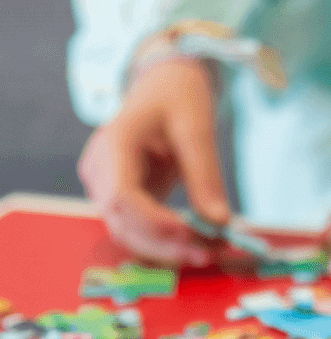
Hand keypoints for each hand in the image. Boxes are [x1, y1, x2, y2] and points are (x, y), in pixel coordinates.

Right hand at [78, 58, 230, 265]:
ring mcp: (106, 187)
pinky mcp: (122, 199)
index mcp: (113, 144)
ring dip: (168, 250)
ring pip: (129, 234)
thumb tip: (220, 223)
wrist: (164, 86)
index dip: (156, 223)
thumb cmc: (178, 97)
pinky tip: (198, 246)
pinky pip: (139, 229)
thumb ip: (206, 176)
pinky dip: (167, 243)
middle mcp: (100, 170)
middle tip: (212, 252)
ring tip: (211, 251)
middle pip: (123, 223)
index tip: (194, 235)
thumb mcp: (197, 129)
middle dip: (167, 244)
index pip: (123, 197)